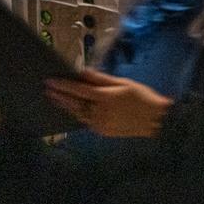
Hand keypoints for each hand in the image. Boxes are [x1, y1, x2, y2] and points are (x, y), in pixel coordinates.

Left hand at [46, 70, 171, 137]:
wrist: (155, 120)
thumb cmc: (143, 98)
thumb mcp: (124, 83)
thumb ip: (102, 79)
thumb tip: (83, 72)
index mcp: (105, 98)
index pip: (78, 90)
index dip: (63, 85)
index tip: (50, 81)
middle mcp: (100, 112)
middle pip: (74, 104)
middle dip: (60, 96)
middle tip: (47, 90)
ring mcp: (100, 124)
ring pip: (78, 114)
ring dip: (66, 107)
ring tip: (55, 100)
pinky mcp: (103, 131)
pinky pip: (86, 122)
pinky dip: (77, 115)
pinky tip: (73, 111)